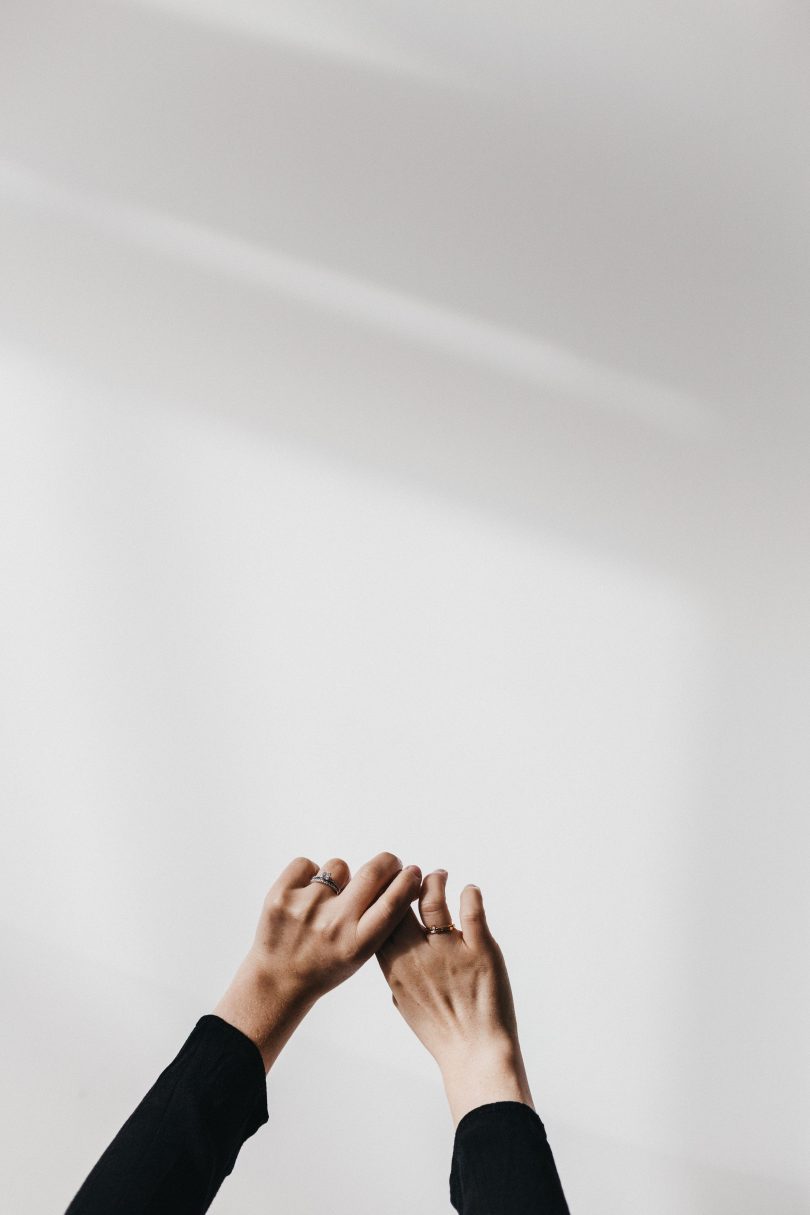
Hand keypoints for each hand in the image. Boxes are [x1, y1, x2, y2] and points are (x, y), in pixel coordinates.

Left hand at [214, 852, 421, 1071]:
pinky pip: (307, 864)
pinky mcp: (280, 896)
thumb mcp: (361, 953)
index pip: (394, 902)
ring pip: (338, 866)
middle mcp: (334, 924)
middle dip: (388, 862)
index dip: (408, 881)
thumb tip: (402, 877)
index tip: (413, 872)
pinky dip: (308, 875)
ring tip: (327, 901)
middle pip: (373, 873)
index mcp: (358, 944)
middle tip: (389, 863)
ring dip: (339, 877)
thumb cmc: (326, 964)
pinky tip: (304, 897)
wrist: (278, 981)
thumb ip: (380, 919)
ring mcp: (306, 908)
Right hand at [376, 870, 534, 1124]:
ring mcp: (448, 951)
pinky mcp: (481, 949)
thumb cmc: (441, 1034)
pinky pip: (472, 911)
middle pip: (401, 903)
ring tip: (440, 875)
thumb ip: (397, 979)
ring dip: (435, 880)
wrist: (476, 1054)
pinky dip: (471, 894)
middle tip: (413, 873)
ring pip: (433, 898)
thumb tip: (393, 962)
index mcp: (395, 968)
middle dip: (404, 881)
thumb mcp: (406, 1006)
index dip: (383, 898)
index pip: (380, 920)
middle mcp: (417, 955)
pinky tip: (470, 890)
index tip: (388, 886)